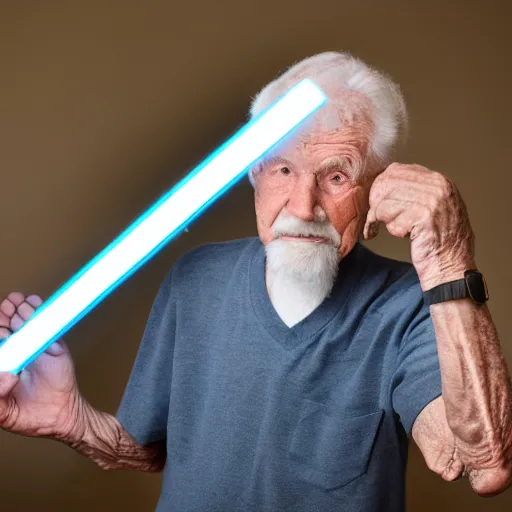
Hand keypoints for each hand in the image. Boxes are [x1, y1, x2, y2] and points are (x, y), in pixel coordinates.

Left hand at [0, 292, 81, 440]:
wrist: (60, 416)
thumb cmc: (28, 415)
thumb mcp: (3, 412)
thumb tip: (6, 375)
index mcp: (3, 362)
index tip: (1, 332)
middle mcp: (16, 351)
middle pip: (6, 325)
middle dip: (4, 313)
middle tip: (8, 308)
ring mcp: (35, 346)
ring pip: (25, 322)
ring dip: (22, 310)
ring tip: (21, 308)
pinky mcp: (54, 346)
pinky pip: (48, 327)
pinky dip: (43, 313)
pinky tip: (34, 304)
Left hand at [363, 163, 475, 289]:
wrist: (452, 266)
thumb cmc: (439, 242)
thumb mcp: (433, 208)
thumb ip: (415, 192)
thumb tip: (382, 183)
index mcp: (439, 181)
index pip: (396, 169)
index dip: (381, 187)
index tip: (377, 202)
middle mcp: (437, 186)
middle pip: (386, 183)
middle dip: (377, 203)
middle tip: (376, 219)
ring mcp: (432, 200)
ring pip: (385, 202)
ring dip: (385, 220)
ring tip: (398, 230)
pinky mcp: (422, 216)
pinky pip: (390, 219)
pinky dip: (392, 231)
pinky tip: (405, 237)